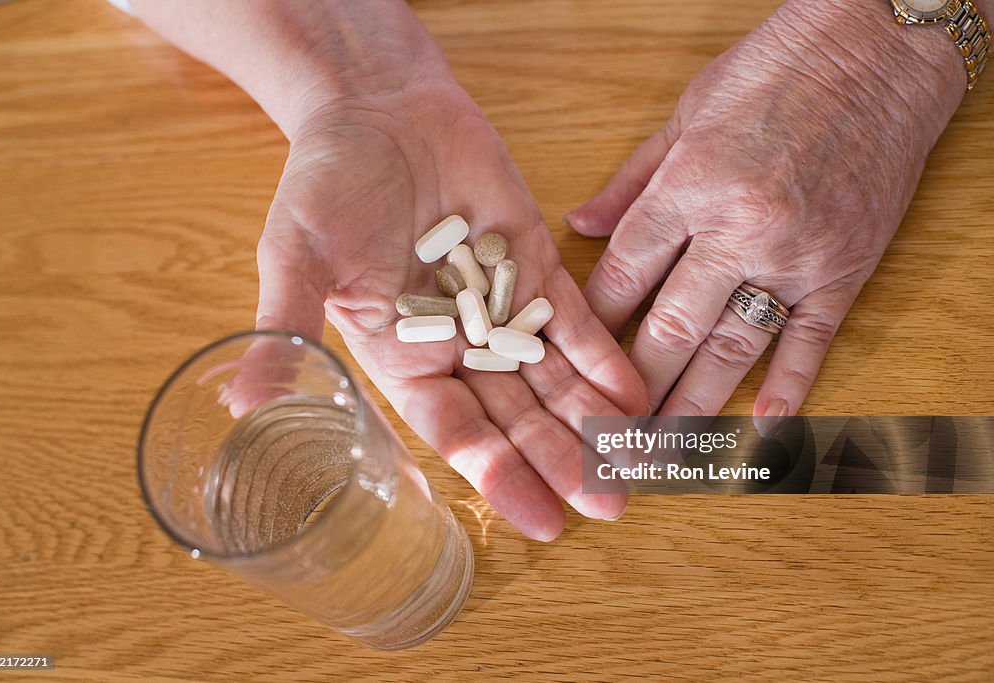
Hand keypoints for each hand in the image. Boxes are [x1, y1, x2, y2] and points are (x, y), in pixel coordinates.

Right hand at [257, 77, 646, 539]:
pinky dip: (604, 356)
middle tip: (610, 504)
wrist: (378, 107)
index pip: (455, 431)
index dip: (497, 475)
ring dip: (593, 421)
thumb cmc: (324, 182)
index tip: (543, 520)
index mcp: (401, 358)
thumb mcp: (296, 256)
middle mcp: (456, 347)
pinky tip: (636, 394)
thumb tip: (240, 407)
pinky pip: (575, 321)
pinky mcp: (535, 265)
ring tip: (637, 463)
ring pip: (553, 378)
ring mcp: (501, 308)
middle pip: (516, 416)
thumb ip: (288, 329)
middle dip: (561, 461)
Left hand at [566, 0, 963, 430]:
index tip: (568, 366)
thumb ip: (631, 180)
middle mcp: (738, 229)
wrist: (879, 49)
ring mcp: (795, 255)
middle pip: (669, 329)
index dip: (592, 328)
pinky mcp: (844, 270)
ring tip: (660, 456)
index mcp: (689, 186)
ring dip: (692, 409)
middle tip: (602, 440)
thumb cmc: (775, 71)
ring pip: (732, 350)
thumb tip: (580, 225)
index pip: (624, 277)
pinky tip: (760, 430)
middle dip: (631, 392)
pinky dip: (787, 389)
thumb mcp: (684, 112)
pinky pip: (810, 342)